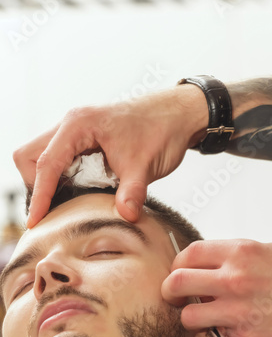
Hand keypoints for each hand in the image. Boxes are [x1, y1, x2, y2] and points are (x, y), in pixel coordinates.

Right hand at [13, 85, 207, 227]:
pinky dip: (60, 178)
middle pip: (29, 156)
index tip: (36, 221)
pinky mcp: (84, 140)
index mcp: (79, 125)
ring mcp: (76, 132)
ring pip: (40, 156)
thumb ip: (132, 192)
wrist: (177, 115)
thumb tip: (125, 216)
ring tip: (66, 205)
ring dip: (47, 182)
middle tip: (54, 209)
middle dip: (35, 184)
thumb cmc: (161, 130)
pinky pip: (58, 159)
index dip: (39, 195)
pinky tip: (79, 194)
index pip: (46, 164)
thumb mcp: (145, 165)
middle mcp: (71, 125)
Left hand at [161, 239, 271, 336]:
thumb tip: (208, 265)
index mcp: (240, 254)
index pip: (188, 254)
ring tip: (205, 322)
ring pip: (188, 319)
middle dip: (171, 293)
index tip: (179, 274)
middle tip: (178, 299)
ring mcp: (238, 312)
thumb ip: (234, 258)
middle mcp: (234, 280)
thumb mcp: (269, 252)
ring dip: (192, 321)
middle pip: (177, 283)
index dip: (177, 266)